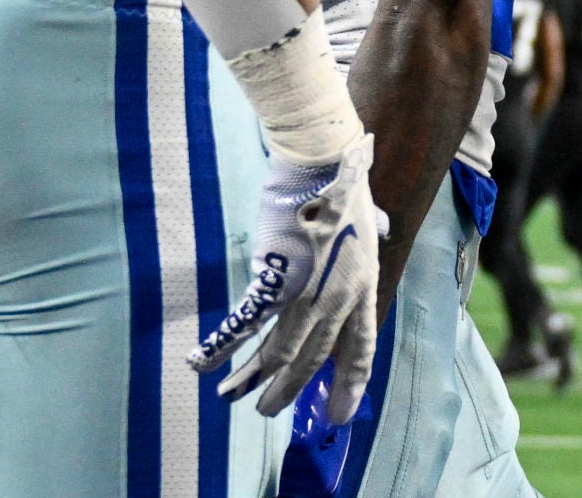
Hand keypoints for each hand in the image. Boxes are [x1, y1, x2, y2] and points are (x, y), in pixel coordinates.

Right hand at [192, 134, 386, 422]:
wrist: (322, 165)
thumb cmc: (344, 181)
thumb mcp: (369, 213)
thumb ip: (373, 228)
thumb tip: (380, 224)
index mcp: (362, 288)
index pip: (360, 350)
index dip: (349, 385)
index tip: (340, 416)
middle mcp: (338, 301)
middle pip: (313, 362)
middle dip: (289, 392)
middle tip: (267, 411)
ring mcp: (307, 296)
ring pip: (279, 354)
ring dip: (252, 379)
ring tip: (231, 397)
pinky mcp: (275, 282)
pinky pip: (244, 325)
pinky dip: (221, 346)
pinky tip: (201, 362)